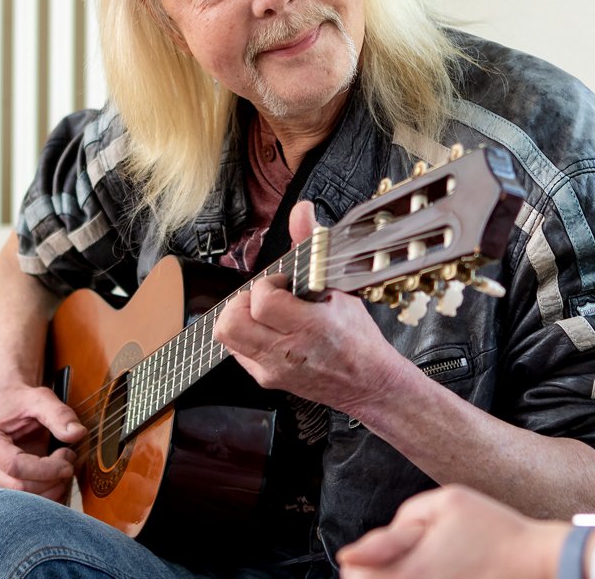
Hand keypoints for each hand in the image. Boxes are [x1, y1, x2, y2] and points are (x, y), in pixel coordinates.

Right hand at [0, 381, 85, 501]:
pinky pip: (28, 502)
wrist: (13, 405)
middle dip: (52, 478)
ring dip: (53, 487)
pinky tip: (61, 478)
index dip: (46, 469)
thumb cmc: (23, 402)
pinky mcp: (6, 486)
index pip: (15, 467)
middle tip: (69, 458)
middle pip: (19, 488)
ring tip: (65, 463)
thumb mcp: (41, 398)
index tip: (69, 459)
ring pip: (24, 499)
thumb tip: (77, 433)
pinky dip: (50, 494)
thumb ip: (60, 414)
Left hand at [213, 201, 412, 413]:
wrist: (368, 383)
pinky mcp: (266, 379)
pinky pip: (236, 352)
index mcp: (311, 326)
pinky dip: (246, 335)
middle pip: (232, 323)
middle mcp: (287, 351)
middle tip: (263, 296)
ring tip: (262, 312)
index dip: (267, 285)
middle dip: (242, 301)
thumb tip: (301, 212)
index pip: (263, 302)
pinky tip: (268, 330)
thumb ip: (311, 247)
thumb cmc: (358, 338)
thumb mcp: (341, 288)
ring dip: (239, 317)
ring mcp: (273, 368)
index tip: (282, 282)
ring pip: (226, 338)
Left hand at [338, 485, 567, 578]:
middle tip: (405, 552)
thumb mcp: (448, 501)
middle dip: (374, 568)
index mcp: (411, 571)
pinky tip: (436, 570)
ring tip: (425, 562)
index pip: (352, 572)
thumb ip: (403, 519)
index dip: (361, 554)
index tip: (379, 546)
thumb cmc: (495, 529)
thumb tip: (361, 549)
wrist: (535, 562)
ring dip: (393, 574)